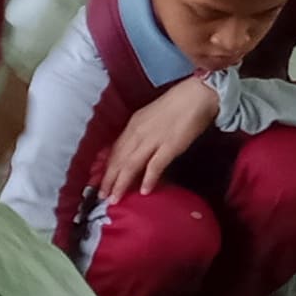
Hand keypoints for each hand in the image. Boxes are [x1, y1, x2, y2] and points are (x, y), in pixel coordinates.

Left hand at [98, 77, 220, 201]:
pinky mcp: (170, 146)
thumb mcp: (150, 117)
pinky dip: (148, 178)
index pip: (115, 150)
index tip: (99, 182)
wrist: (196, 95)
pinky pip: (155, 165)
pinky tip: (144, 191)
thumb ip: (140, 133)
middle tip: (102, 197)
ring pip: (131, 164)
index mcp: (133, 125)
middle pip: (119, 159)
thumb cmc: (176, 105)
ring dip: (121, 183)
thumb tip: (133, 151)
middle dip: (109, 180)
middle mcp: (138, 133)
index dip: (106, 168)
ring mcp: (153, 140)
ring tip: (115, 199)